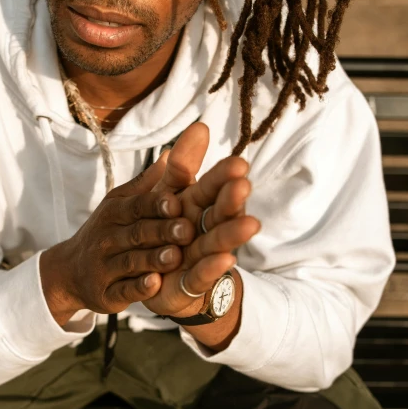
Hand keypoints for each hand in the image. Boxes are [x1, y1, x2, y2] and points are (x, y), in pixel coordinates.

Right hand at [41, 151, 195, 323]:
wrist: (70, 271)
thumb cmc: (106, 231)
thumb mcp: (120, 204)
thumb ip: (148, 184)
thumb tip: (171, 153)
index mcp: (115, 213)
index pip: (136, 205)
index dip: (156, 204)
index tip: (177, 201)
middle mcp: (107, 238)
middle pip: (136, 233)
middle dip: (161, 231)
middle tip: (187, 230)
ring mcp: (104, 267)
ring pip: (130, 262)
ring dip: (152, 260)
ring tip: (175, 257)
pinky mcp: (105, 294)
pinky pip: (122, 291)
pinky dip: (138, 289)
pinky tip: (155, 285)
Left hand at [143, 128, 259, 317]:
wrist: (157, 279)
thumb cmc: (166, 230)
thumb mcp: (167, 194)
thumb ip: (184, 166)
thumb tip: (201, 126)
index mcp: (197, 205)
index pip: (211, 187)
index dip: (223, 176)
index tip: (238, 163)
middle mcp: (203, 229)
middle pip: (219, 213)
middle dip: (231, 200)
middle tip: (243, 186)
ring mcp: (200, 256)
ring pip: (216, 242)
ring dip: (232, 234)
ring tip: (250, 224)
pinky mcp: (192, 282)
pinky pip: (202, 274)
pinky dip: (213, 268)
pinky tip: (226, 259)